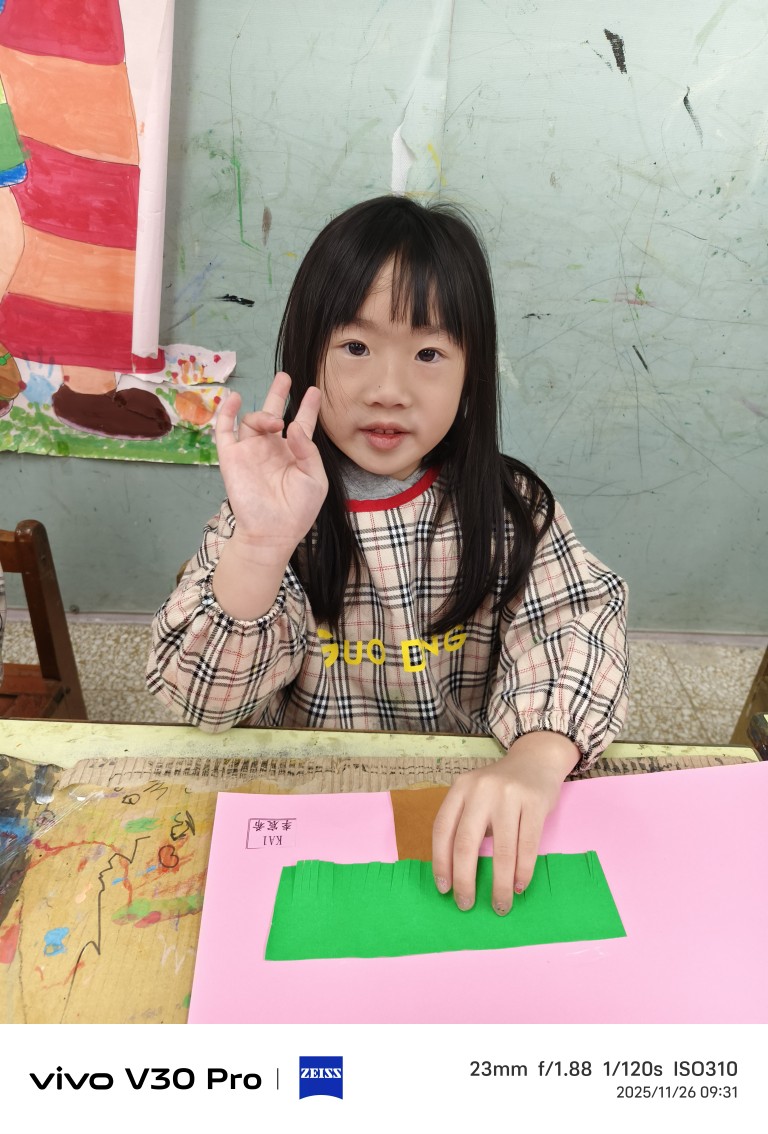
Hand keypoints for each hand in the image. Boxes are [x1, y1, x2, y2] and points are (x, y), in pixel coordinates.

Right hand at [215, 372, 327, 555]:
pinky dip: (226, 412)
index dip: (308, 408)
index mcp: (294, 453)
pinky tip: (233, 398)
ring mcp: (250, 451)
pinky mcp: (231, 457)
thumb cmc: (298, 510)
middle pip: (273, 413)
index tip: (314, 391)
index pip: (302, 424)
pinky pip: (224, 430)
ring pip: (252, 420)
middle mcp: (271, 449)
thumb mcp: (314, 478)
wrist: (272, 532)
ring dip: (263, 415)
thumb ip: (307, 450)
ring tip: (273, 421)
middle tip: (285, 377)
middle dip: (278, 394)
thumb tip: (292, 425)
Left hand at [431, 732, 579, 914]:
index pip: (442, 830)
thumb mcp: (475, 795)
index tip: (443, 889)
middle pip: (466, 843)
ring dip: (500, 884)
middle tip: (465, 904)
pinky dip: (523, 871)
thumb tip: (455, 873)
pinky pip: (528, 846)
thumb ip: (464, 823)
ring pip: (501, 850)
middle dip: (464, 880)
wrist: (536, 760)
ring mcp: (509, 795)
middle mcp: (481, 790)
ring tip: (500, 904)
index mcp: (460, 789)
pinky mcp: (535, 803)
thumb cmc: (500, 788)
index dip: (440, 862)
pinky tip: (520, 886)